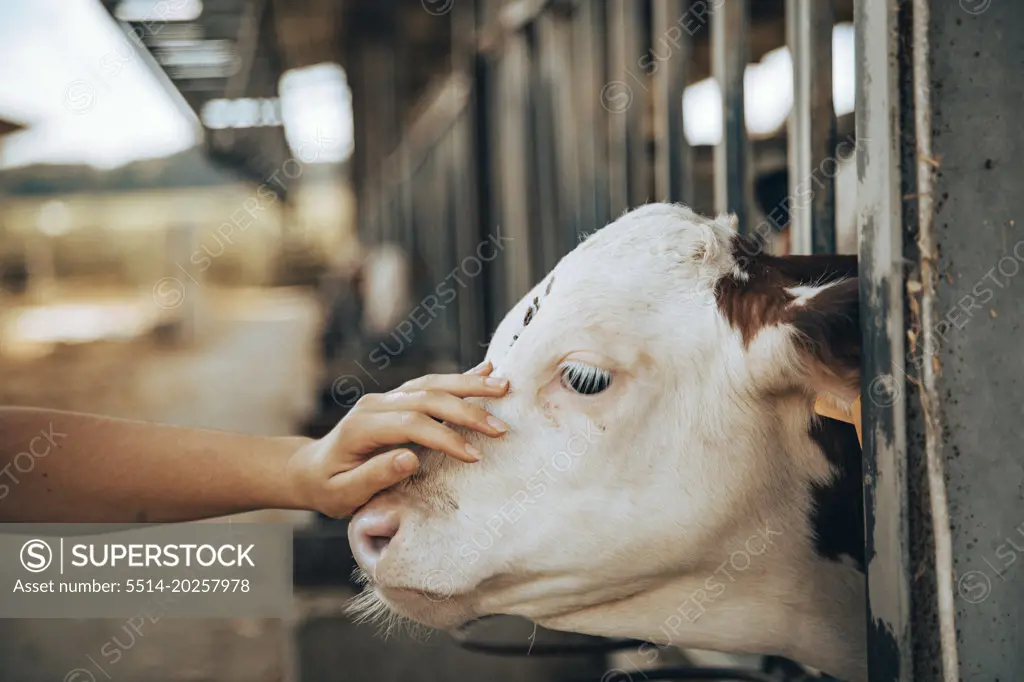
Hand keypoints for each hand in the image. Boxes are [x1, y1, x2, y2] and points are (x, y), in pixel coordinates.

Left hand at [286, 361, 508, 517]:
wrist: (309, 469)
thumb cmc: (328, 488)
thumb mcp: (344, 493)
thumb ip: (375, 475)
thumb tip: (410, 458)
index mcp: (362, 427)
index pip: (412, 424)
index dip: (444, 438)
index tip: (473, 455)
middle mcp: (375, 405)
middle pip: (427, 397)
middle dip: (467, 410)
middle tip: (500, 427)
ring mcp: (386, 398)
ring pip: (433, 384)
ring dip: (470, 385)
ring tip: (503, 387)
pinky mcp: (397, 398)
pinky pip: (431, 383)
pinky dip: (459, 377)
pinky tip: (485, 370)